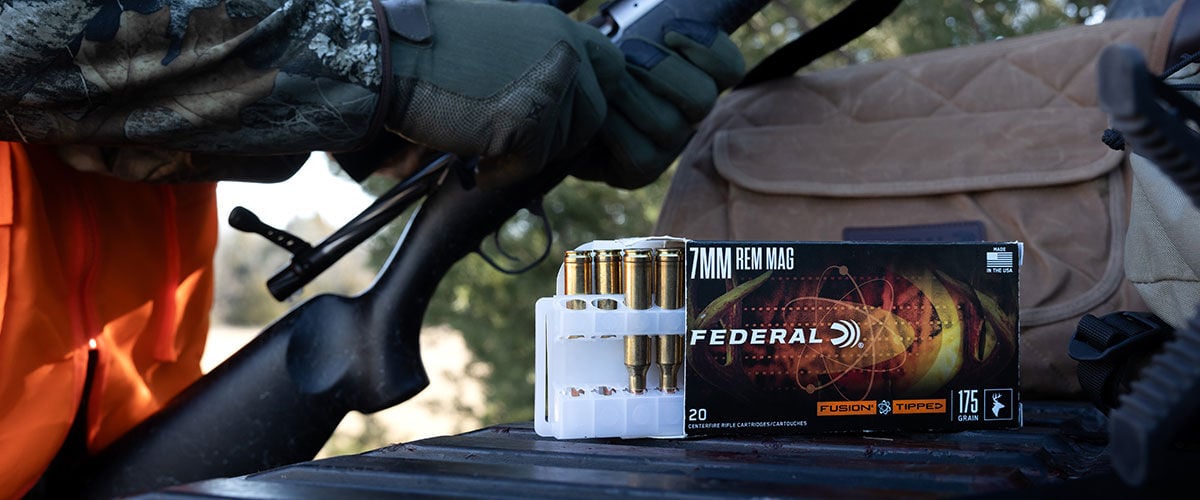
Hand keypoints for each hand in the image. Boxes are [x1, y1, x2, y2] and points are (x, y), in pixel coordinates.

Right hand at [384, 0, 624, 186]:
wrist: (386, 56)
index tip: (562, 124)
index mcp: (557, 25)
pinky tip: (476, 164)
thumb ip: (539, 62)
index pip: (609, 68)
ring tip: (482, 145)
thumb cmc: (429, 50)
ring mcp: (551, 83)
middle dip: (556, 137)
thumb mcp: (500, 40)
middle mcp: (564, 49)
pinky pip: (531, 164)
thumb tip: (566, 108)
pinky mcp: (530, 119)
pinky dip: (503, 172)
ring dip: (525, 154)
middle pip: (592, 114)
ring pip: (562, 143)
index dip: (589, 102)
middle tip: (516, 145)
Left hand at [570, 20, 745, 188]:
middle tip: (626, 54)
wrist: (546, 105)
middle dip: (661, 70)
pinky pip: (639, 152)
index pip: (728, 67)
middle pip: (702, 97)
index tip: (669, 30)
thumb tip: (627, 6)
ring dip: (627, 94)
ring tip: (600, 81)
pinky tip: (593, 114)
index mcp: (691, 75)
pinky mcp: (640, 173)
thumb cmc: (581, 62)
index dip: (709, 47)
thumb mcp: (607, 33)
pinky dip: (612, 127)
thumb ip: (630, 18)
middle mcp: (686, 114)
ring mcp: (665, 148)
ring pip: (668, 124)